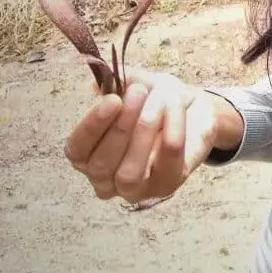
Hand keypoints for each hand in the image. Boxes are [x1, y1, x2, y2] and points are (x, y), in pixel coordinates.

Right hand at [63, 68, 243, 202]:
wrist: (195, 109)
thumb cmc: (156, 100)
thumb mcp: (136, 83)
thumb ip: (116, 83)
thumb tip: (97, 86)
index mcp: (89, 154)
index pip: (77, 151)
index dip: (90, 127)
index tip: (112, 100)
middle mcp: (106, 179)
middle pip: (100, 165)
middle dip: (121, 127)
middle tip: (139, 93)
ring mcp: (135, 189)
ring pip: (129, 174)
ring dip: (144, 130)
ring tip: (159, 100)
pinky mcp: (166, 185)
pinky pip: (167, 162)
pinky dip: (173, 130)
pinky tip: (175, 107)